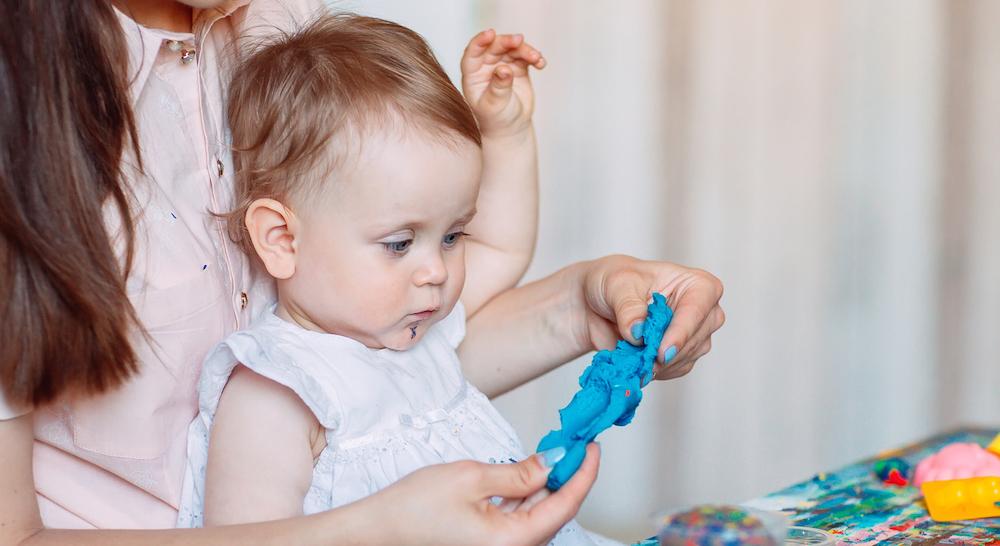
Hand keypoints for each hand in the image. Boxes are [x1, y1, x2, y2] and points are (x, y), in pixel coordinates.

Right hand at [361, 444, 599, 545]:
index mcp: (512, 543)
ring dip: (549, 486)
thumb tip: (554, 462)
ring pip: (538, 517)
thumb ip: (519, 472)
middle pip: (555, 513)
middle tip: (575, 444)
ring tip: (555, 454)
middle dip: (568, 477)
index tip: (591, 448)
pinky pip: (520, 522)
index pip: (565, 505)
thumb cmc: (412, 509)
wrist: (376, 531)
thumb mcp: (471, 477)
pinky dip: (528, 497)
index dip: (583, 473)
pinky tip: (530, 475)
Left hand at [461, 29, 545, 137]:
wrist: (511, 127)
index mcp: (473, 75)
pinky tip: (541, 63)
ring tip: (536, 58)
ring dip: (525, 50)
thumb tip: (504, 69)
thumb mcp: (495, 105)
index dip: (479, 42)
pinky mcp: (517, 67)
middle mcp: (486, 67)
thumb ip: (498, 86)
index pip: (472, 54)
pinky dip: (534, 57)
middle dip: (507, 42)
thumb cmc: (496, 118)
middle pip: (495, 47)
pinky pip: (525, 57)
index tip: (490, 34)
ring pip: (512, 49)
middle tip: (519, 41)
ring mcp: (502, 65)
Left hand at [581, 255, 724, 379]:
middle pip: (695, 339)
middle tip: (640, 358)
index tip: (662, 352)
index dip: (681, 332)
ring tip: (629, 354)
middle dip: (665, 353)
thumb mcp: (617, 285)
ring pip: (684, 358)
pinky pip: (672, 370)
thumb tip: (637, 332)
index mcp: (696, 284)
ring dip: (655, 362)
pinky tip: (635, 361)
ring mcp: (694, 336)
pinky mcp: (681, 357)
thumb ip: (628, 307)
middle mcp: (702, 311)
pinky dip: (651, 370)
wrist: (600, 305)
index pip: (697, 308)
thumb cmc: (616, 284)